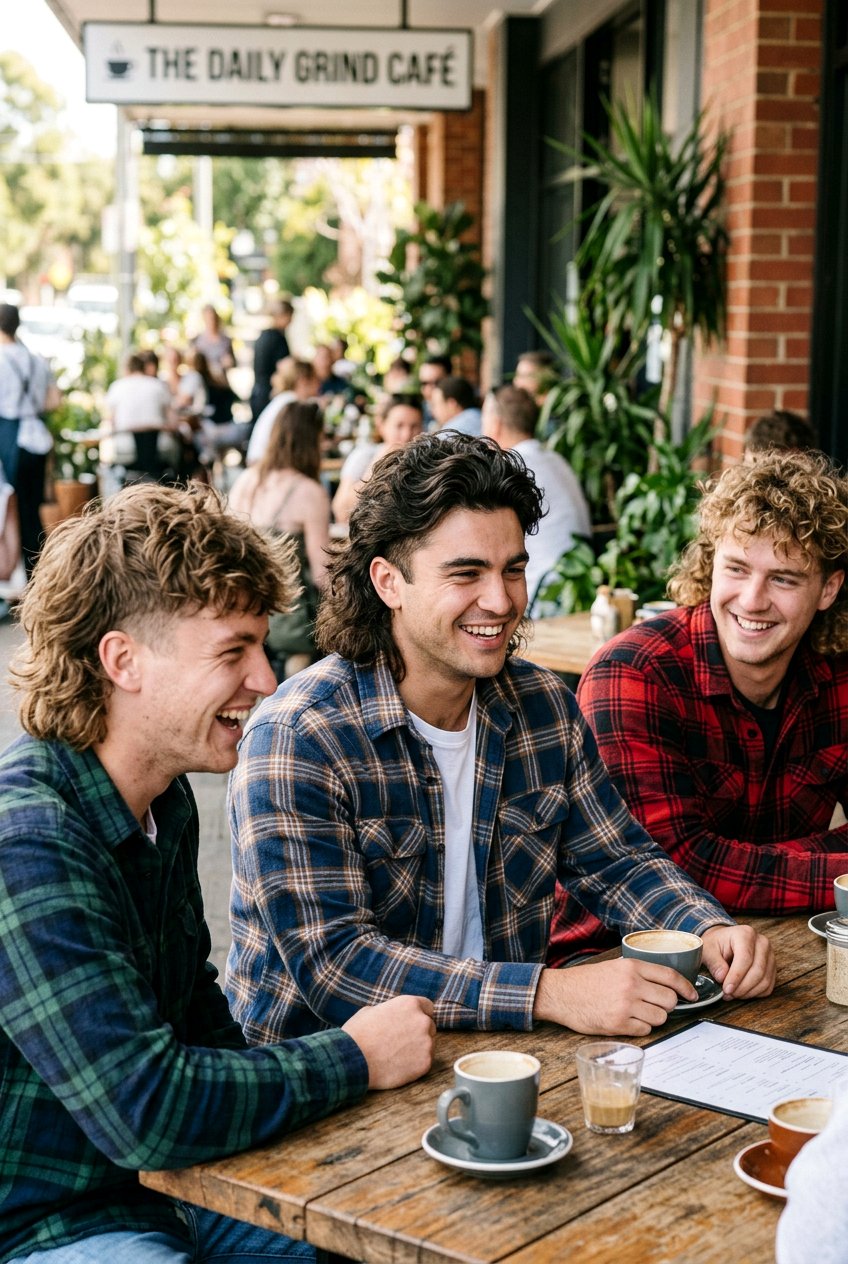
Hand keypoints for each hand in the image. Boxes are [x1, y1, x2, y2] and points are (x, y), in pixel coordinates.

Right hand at [342, 995, 435, 1089]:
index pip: (427, 1007)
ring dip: (418, 1049)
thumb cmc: (358, 1035)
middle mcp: (422, 1021)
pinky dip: (415, 1065)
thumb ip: (391, 1011)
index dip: (419, 1015)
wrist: (352, 1060)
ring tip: (397, 1056)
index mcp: (409, 1004)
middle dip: (419, 1033)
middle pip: (429, 1026)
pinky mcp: (425, 1063)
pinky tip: (399, 1066)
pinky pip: (425, 1062)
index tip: (411, 1024)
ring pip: (428, 1045)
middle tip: (401, 1043)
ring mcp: (426, 1042)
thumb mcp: (371, 1011)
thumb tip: (394, 1016)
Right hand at [532, 959, 697, 1036]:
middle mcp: (631, 985)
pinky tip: (629, 1022)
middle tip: (657, 1005)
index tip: (691, 995)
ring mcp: (625, 1006)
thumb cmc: (587, 981)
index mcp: (632, 967)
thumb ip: (639, 973)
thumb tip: (668, 985)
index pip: (671, 976)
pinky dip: (641, 1028)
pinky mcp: (618, 1024)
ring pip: (660, 1018)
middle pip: (669, 1000)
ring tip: (640, 1014)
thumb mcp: (614, 967)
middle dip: (667, 1005)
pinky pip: (645, 1030)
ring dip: (654, 1018)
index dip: (686, 988)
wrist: (561, 994)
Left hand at [701, 924, 774, 997]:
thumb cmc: (716, 944)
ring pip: (764, 981)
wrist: (725, 941)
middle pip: (758, 971)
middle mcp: (762, 942)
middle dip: (742, 987)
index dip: (736, 977)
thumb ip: (714, 962)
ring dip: (748, 992)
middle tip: (728, 994)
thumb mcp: (708, 949)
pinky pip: (768, 986)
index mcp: (745, 934)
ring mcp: (770, 955)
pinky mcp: (772, 967)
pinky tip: (742, 992)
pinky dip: (755, 993)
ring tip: (733, 994)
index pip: (745, 958)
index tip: (726, 989)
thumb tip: (722, 977)